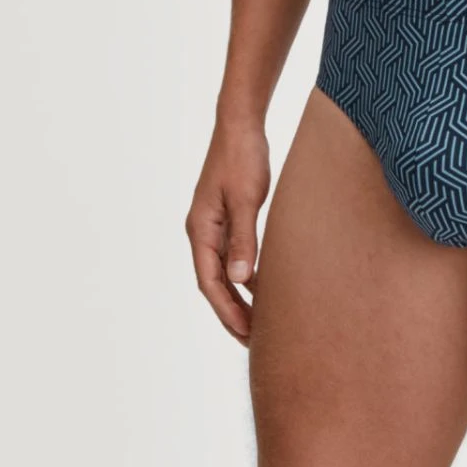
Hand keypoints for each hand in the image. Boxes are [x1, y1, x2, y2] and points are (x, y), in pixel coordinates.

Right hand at [185, 116, 271, 344]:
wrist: (240, 124)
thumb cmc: (243, 157)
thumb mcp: (246, 199)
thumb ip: (244, 239)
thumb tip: (241, 279)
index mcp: (201, 229)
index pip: (210, 282)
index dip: (227, 311)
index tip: (247, 334)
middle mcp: (203, 231)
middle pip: (214, 283)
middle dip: (231, 313)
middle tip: (254, 342)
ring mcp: (214, 224)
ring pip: (223, 271)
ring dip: (239, 296)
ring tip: (261, 322)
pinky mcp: (227, 217)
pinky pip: (233, 255)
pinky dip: (246, 274)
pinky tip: (265, 286)